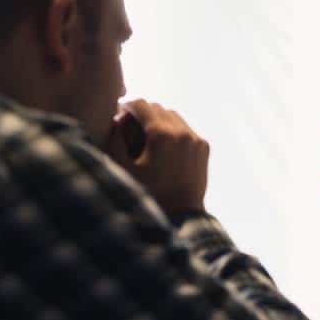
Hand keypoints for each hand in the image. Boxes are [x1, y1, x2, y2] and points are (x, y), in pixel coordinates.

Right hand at [103, 100, 208, 215]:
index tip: (119, 115)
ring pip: (174, 117)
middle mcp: (181, 131)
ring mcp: (195, 139)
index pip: (141, 105)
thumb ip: (116, 138)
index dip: (128, 108)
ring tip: (147, 134)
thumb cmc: (147, 193)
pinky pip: (187, 129)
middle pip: (158, 109)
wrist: (180, 214)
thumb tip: (117, 118)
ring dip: (160, 120)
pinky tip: (165, 145)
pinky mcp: (204, 147)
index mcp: (160, 134)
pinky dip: (175, 131)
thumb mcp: (123, 167)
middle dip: (143, 114)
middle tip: (131, 124)